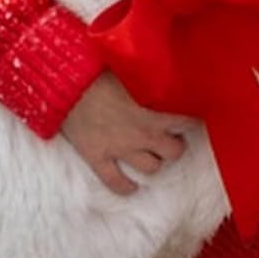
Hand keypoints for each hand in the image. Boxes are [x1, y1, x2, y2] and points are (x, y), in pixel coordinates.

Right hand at [60, 70, 191, 195]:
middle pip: (174, 151)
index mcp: (156, 111)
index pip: (188, 122)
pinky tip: (132, 187)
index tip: (189, 117)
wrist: (68, 85)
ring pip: (151, 168)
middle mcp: (143, 134)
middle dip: (174, 145)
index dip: (190, 120)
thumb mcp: (138, 72)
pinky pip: (116, 182)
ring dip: (154, 162)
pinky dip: (125, 187)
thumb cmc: (104, 70)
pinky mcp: (98, 158)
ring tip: (153, 155)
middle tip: (170, 138)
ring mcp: (121, 149)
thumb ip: (157, 80)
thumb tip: (172, 72)